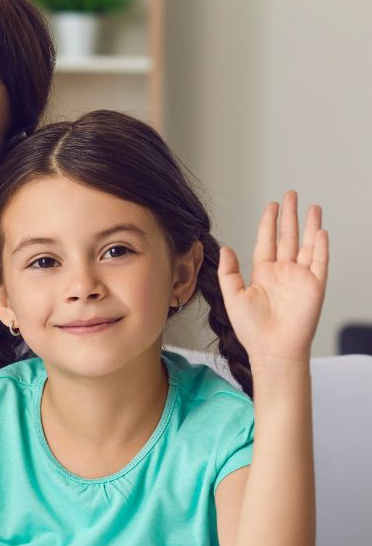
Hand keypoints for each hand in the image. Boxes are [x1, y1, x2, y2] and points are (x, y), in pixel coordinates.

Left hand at [218, 191, 328, 366]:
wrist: (272, 349)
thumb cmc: (252, 329)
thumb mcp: (232, 296)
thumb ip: (228, 272)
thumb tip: (225, 248)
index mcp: (263, 273)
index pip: (266, 241)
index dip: (268, 223)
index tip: (271, 205)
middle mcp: (282, 272)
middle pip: (287, 237)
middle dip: (289, 216)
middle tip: (290, 195)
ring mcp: (300, 278)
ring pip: (306, 244)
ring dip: (309, 225)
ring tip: (311, 206)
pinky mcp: (315, 286)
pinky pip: (320, 261)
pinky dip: (321, 246)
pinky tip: (320, 230)